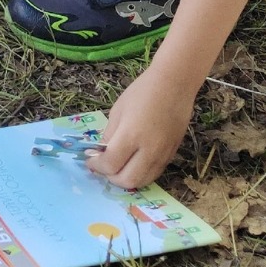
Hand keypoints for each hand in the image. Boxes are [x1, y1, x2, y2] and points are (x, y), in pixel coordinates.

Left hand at [85, 64, 196, 189]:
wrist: (174, 84)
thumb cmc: (142, 92)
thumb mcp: (118, 110)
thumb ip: (109, 135)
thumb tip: (102, 153)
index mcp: (131, 135)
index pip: (110, 164)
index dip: (96, 165)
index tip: (90, 159)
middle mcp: (149, 150)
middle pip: (127, 180)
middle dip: (110, 177)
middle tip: (103, 166)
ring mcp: (163, 155)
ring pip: (142, 182)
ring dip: (126, 179)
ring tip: (118, 167)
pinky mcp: (172, 155)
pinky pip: (154, 174)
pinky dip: (141, 174)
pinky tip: (134, 164)